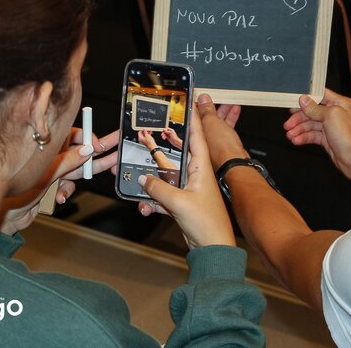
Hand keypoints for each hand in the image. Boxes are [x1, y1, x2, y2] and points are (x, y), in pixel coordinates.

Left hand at [0, 128, 119, 234]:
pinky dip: (67, 192)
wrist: (5, 216)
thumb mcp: (47, 173)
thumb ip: (69, 161)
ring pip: (77, 170)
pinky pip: (69, 186)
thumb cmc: (14, 191)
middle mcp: (51, 157)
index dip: (88, 138)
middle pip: (80, 151)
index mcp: (48, 147)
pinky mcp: (53, 186)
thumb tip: (88, 149)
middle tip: (118, 144)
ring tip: (110, 167)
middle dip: (100, 150)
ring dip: (86, 174)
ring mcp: (52, 172)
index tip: (99, 146)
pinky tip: (59, 197)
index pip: (73, 136)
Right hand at [138, 104, 234, 248]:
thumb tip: (144, 179)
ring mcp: (189, 189)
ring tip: (136, 174)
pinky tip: (144, 208)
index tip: (186, 102)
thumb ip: (159, 189)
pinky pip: (163, 195)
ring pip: (166, 176)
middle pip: (177, 153)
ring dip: (152, 178)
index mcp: (201, 168)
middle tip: (151, 131)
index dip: (192, 118)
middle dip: (163, 144)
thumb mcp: (179, 203)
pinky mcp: (183, 203)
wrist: (213, 249)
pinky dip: (153, 200)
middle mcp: (196, 175)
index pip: (197, 136)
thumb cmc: (207, 224)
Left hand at [195, 93, 247, 169]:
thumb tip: (203, 99)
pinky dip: (230, 119)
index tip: (199, 97)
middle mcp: (203, 139)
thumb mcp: (212, 123)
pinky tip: (234, 110)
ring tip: (229, 101)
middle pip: (206, 120)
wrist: (236, 162)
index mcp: (195, 135)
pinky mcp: (225, 145)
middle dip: (212, 108)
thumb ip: (207, 110)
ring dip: (223, 111)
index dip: (196, 106)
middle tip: (215, 97)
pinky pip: (226, 128)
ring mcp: (214, 143)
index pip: (193, 117)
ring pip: (217, 123)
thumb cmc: (222, 148)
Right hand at [283, 88, 350, 179]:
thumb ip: (315, 108)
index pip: (319, 96)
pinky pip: (312, 136)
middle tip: (288, 124)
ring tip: (290, 135)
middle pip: (312, 112)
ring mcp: (331, 127)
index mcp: (339, 104)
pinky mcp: (328, 139)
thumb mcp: (330, 115)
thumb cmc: (350, 137)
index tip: (294, 102)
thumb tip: (305, 100)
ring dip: (299, 130)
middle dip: (298, 118)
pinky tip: (297, 140)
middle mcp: (336, 114)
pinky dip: (303, 138)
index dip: (306, 99)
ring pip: (310, 125)